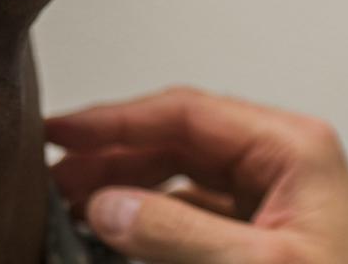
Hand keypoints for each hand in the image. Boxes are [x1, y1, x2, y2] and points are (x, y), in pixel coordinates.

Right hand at [47, 88, 347, 263]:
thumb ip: (177, 233)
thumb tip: (108, 206)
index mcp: (289, 149)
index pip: (184, 113)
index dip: (114, 119)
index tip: (62, 132)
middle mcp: (277, 163)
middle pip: (175, 139)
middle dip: (113, 154)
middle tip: (58, 176)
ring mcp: (267, 198)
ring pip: (178, 174)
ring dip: (126, 186)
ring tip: (77, 204)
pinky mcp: (258, 233)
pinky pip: (191, 211)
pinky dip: (150, 219)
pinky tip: (118, 233)